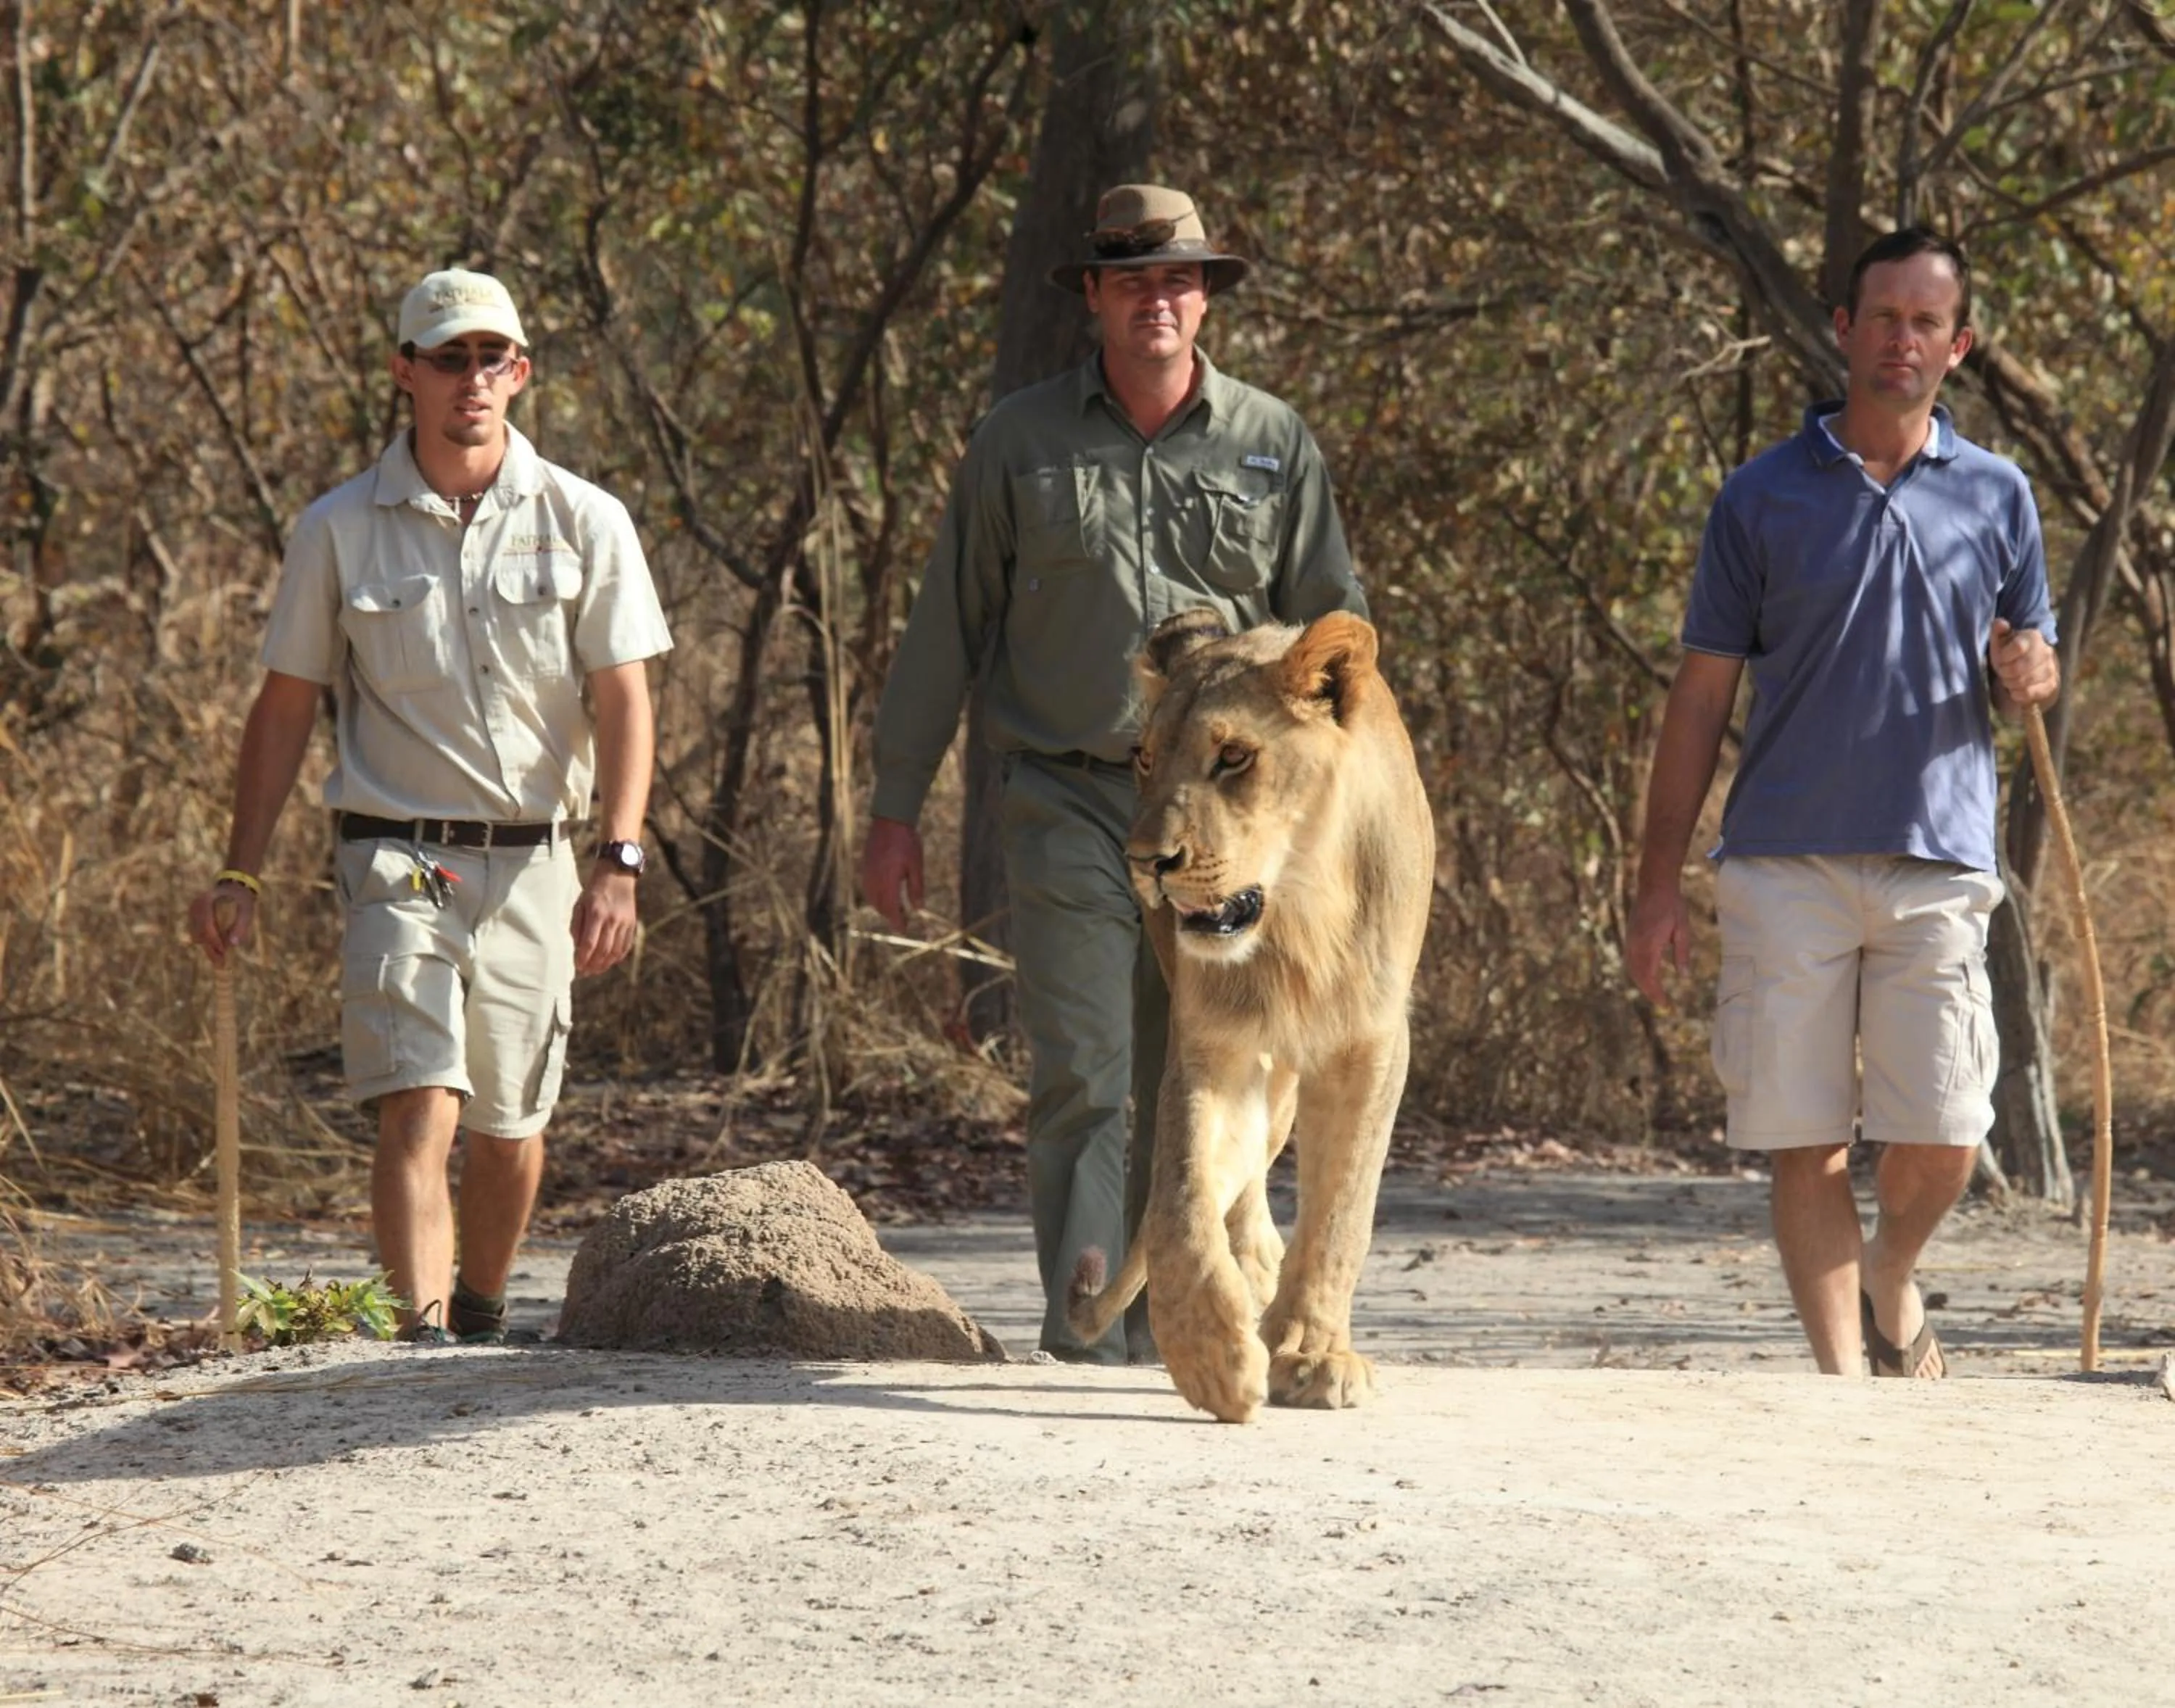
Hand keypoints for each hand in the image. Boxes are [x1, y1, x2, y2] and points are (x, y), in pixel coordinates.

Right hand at [188, 883, 256, 966]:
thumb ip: (241, 925)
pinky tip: (219, 950)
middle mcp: (196, 906)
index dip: (214, 940)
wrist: (234, 885)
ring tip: (222, 960)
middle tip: (222, 965)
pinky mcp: (194, 917)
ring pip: (197, 936)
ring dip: (209, 947)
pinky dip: (207, 943)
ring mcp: (193, 911)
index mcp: (207, 901)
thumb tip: (233, 944)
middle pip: (199, 933)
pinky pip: (198, 934)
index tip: (223, 952)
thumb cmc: (242, 896)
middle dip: (210, 949)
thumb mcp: (247, 909)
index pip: (206, 925)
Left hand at [572, 869, 638, 975]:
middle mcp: (612, 920)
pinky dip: (617, 957)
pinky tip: (609, 962)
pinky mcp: (632, 924)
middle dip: (593, 965)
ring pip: (616, 951)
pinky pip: (626, 946)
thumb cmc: (594, 890)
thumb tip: (577, 947)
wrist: (617, 876)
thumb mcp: (580, 904)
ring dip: (605, 964)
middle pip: (603, 950)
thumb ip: (577, 926)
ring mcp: (624, 923)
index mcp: (597, 914)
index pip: (589, 943)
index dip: (583, 958)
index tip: (577, 966)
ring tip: (596, 970)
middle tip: (586, 972)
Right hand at [860, 817, 923, 931]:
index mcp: (888, 880)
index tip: (903, 929)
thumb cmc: (907, 842)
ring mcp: (867, 873)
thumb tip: (918, 908)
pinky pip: (867, 888)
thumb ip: (916, 888)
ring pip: (871, 898)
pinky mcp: (865, 867)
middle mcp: (874, 879)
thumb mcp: (916, 865)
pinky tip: (883, 895)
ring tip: (893, 910)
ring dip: (881, 907)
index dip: (897, 921)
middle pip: (880, 905)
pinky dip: (875, 896)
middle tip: (901, 921)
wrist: (889, 821)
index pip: (891, 908)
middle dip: (890, 915)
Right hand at [1626, 883, 1691, 1008]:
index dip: (1656, 994)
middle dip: (1649, 991)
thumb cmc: (1673, 905)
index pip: (1650, 977)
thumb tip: (1684, 977)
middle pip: (1638, 976)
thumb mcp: (1683, 929)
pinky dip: (1637, 971)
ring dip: (1642, 983)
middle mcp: (1636, 945)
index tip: (1665, 1005)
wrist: (1654, 885)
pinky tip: (1647, 974)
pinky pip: (1630, 960)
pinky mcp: (1629, 936)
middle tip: (1662, 1002)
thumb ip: (1682, 954)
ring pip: (1632, 969)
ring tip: (1655, 992)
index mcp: (1650, 945)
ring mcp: (1630, 940)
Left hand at [1991, 619, 2059, 711]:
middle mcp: (2046, 651)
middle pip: (2018, 668)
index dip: (2004, 656)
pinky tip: (2015, 689)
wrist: (2026, 668)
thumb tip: (2001, 623)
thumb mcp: (2000, 640)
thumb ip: (1998, 630)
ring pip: (2023, 682)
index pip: (2018, 647)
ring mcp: (2050, 668)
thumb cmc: (2008, 652)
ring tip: (2008, 679)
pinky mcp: (2051, 684)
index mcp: (2033, 636)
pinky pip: (2030, 693)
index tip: (2000, 659)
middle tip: (2002, 672)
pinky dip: (2017, 694)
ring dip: (2010, 683)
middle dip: (2004, 672)